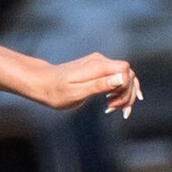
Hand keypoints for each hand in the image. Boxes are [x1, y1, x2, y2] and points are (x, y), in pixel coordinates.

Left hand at [28, 52, 142, 115]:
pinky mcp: (98, 69)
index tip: (111, 103)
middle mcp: (100, 61)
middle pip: (128, 73)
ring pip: (125, 76)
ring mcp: (99, 64)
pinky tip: (121, 104)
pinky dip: (122, 90)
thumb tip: (120, 79)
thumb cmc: (56, 91)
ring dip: (126, 94)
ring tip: (116, 110)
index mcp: (95, 66)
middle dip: (127, 93)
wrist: (42, 83)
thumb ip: (98, 85)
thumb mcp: (76, 93)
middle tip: (114, 110)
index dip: (125, 86)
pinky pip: (117, 77)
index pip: (125, 69)